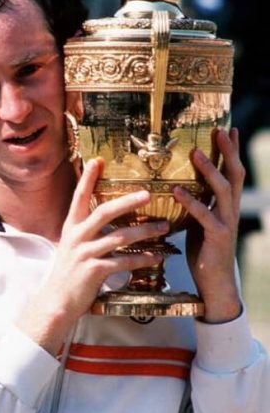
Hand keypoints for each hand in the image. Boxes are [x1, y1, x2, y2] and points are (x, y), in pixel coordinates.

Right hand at [18, 158, 170, 353]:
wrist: (57, 302)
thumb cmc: (69, 274)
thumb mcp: (73, 247)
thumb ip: (88, 232)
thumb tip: (109, 218)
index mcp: (71, 227)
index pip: (79, 197)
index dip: (87, 179)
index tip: (97, 161)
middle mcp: (76, 237)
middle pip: (103, 213)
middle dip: (127, 202)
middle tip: (149, 193)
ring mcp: (84, 254)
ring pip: (119, 237)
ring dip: (145, 231)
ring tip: (165, 227)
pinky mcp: (93, 271)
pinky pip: (124, 262)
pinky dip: (143, 259)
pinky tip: (158, 257)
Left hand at [173, 127, 243, 322]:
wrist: (215, 282)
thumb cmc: (204, 252)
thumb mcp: (200, 223)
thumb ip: (196, 205)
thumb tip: (179, 186)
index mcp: (225, 206)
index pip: (232, 172)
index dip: (231, 152)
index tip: (229, 129)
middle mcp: (230, 210)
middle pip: (234, 175)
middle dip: (228, 152)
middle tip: (220, 131)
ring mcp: (226, 223)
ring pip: (223, 191)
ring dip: (210, 170)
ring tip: (196, 152)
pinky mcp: (217, 237)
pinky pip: (204, 216)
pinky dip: (191, 202)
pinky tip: (177, 191)